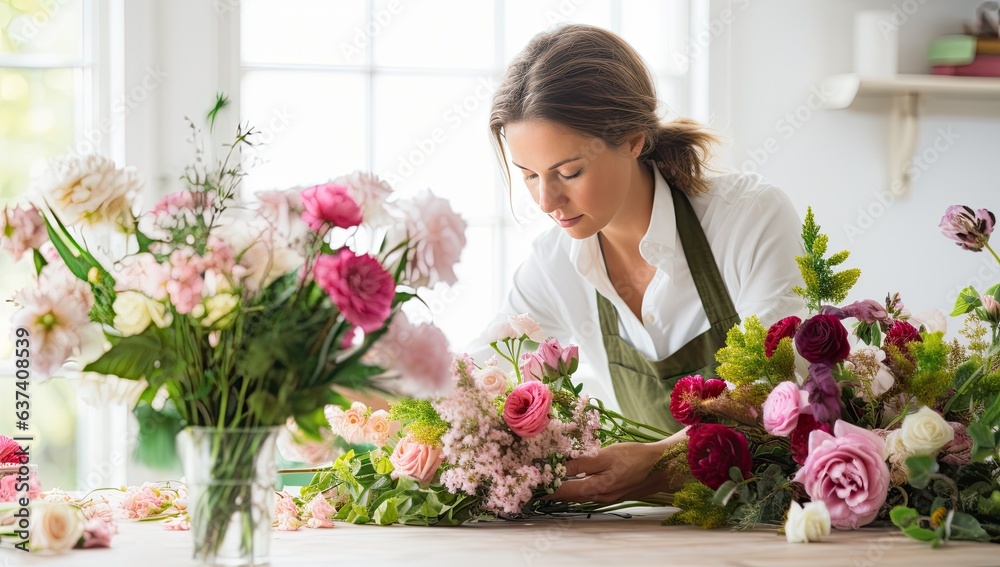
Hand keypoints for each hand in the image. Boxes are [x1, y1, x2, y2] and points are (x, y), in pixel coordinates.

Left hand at [549, 429, 688, 503]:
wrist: (663, 467)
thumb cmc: (637, 457)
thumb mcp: (608, 455)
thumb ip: (583, 461)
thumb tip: (560, 465)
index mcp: (599, 487)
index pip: (565, 489)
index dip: (548, 485)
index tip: (533, 481)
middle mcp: (601, 496)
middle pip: (570, 495)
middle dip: (552, 490)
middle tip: (536, 484)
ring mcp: (607, 496)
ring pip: (579, 495)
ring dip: (563, 489)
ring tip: (547, 482)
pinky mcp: (613, 493)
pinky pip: (589, 492)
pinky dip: (577, 487)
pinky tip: (571, 481)